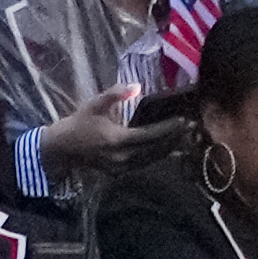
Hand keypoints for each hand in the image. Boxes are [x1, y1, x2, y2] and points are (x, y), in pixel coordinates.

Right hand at [39, 85, 188, 175]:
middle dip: (176, 138)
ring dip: (171, 148)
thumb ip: (115, 94)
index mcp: (118, 139)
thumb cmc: (80, 123)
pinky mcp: (124, 172)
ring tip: (186, 138)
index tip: (185, 121)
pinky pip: (147, 164)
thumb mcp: (94, 104)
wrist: (64, 147)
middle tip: (193, 128)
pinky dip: (160, 155)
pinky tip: (170, 149)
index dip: (170, 129)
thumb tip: (137, 86)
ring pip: (155, 159)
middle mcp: (125, 156)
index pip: (151, 135)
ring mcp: (125, 167)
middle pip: (158, 149)